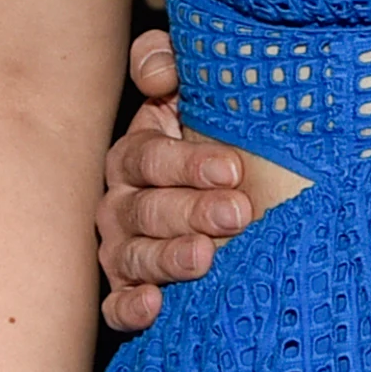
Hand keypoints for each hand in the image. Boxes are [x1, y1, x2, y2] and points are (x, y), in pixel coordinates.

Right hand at [98, 28, 258, 331]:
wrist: (253, 195)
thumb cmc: (226, 140)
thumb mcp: (206, 94)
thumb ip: (170, 64)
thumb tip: (157, 74)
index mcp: (140, 154)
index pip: (147, 156)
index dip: (185, 162)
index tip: (233, 168)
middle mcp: (124, 202)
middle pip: (144, 209)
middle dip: (190, 211)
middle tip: (237, 213)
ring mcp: (124, 249)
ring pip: (133, 256)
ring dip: (168, 258)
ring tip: (205, 258)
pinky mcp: (131, 292)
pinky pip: (117, 305)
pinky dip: (130, 307)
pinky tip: (154, 306)